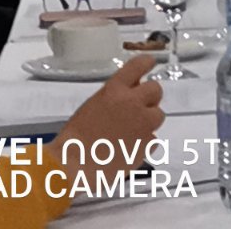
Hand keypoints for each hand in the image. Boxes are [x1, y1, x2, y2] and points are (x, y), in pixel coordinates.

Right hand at [51, 56, 163, 184]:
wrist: (73, 166)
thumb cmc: (75, 137)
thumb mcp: (93, 106)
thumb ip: (115, 96)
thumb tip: (131, 92)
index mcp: (114, 90)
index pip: (139, 65)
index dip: (147, 63)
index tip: (150, 64)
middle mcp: (132, 102)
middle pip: (156, 90)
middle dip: (149, 99)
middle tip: (136, 110)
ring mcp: (142, 123)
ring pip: (158, 115)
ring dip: (148, 122)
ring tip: (130, 133)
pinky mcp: (147, 144)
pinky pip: (153, 139)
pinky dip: (144, 144)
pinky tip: (128, 149)